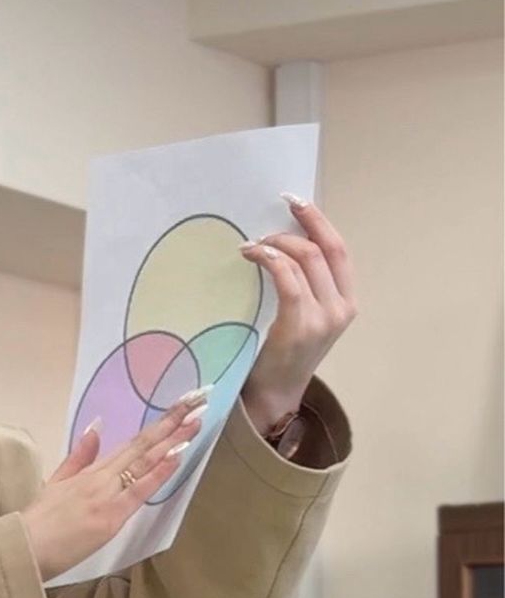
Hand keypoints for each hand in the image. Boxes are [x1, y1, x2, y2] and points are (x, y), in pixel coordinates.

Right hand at [21, 394, 206, 581]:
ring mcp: (107, 496)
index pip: (131, 444)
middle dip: (172, 424)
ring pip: (144, 463)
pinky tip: (177, 454)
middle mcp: (102, 478)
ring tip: (196, 420)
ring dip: (173, 441)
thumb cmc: (37, 523)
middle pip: (142, 446)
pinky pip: (139, 490)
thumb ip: (78, 457)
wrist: (23, 548)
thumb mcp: (56, 483)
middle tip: (198, 401)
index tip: (181, 407)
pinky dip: (159, 471)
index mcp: (91, 472)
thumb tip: (96, 429)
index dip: (159, 425)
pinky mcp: (110, 518)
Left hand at [240, 195, 357, 433]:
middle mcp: (341, 308)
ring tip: (254, 244)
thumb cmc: (281, 353)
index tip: (297, 202)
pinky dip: (269, 260)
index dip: (319, 221)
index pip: (339, 250)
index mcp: (346, 302)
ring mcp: (324, 318)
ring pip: (305, 260)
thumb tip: (282, 241)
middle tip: (275, 210)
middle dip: (302, 222)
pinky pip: (287, 279)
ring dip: (276, 243)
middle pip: (325, 249)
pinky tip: (252, 255)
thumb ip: (304, 284)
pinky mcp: (300, 326)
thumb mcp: (303, 315)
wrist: (274, 394)